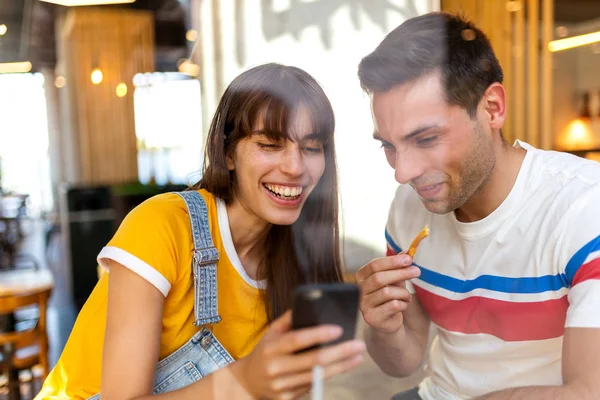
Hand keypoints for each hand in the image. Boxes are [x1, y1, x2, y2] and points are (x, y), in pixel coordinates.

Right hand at [233, 310, 364, 399]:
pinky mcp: (287, 398)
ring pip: (318, 376)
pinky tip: (343, 366)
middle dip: (340, 352)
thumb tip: (308, 303)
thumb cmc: (264, 352)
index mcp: (271, 348)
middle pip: (313, 361)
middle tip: (359, 345)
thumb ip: (287, 320)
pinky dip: (330, 375)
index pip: (297, 340)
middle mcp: (276, 368)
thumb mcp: (270, 333)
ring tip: (358, 356)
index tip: (338, 329)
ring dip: (342, 366)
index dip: (318, 334)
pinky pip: (313, 385)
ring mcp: (282, 386)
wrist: (247, 383)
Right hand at [355, 254, 420, 333]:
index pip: (374, 265)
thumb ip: (398, 266)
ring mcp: (363, 305)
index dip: (392, 261)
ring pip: (387, 293)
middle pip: (379, 278)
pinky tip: (403, 305)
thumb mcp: (394, 279)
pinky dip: (403, 304)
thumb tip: (407, 252)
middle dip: (400, 273)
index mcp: (361, 277)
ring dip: (403, 293)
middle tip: (417, 271)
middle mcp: (359, 290)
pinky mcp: (371, 318)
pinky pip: (392, 306)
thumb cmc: (390, 296)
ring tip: (407, 296)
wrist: (388, 321)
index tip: (409, 259)